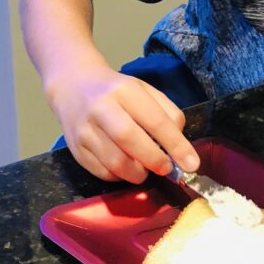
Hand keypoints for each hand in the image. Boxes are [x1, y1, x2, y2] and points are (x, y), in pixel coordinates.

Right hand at [47, 65, 199, 183]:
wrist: (72, 87)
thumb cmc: (115, 91)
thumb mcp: (144, 91)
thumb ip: (167, 114)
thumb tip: (179, 147)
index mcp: (124, 91)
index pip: (155, 121)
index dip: (176, 145)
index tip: (192, 163)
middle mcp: (101, 109)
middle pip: (131, 141)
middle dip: (154, 160)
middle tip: (166, 168)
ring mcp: (85, 131)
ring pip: (116, 163)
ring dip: (137, 173)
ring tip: (144, 169)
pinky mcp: (76, 150)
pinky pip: (103, 173)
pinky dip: (120, 176)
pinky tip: (125, 167)